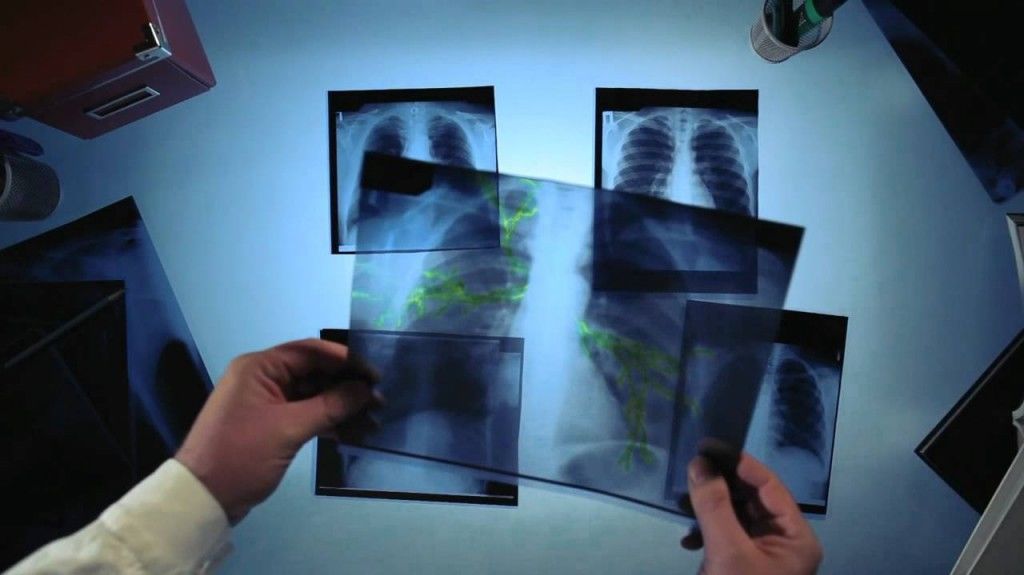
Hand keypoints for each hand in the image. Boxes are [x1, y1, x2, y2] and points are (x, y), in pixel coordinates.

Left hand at [176, 339, 380, 523]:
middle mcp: (262, 378)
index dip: (345, 360)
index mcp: (259, 367)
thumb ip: (331, 406)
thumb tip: (366, 390)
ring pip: (312, 395)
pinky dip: (326, 421)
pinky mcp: (270, 424)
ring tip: (372, 418)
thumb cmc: (241, 454)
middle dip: (346, 385)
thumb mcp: (288, 429)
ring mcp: (266, 402)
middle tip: (378, 399)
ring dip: (340, 405)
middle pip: (313, 372)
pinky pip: (305, 413)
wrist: (204, 497)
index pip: (309, 352)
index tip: (374, 374)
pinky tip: (351, 432)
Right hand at [681, 452, 821, 574]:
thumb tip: (699, 463)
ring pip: (735, 516)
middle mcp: (784, 541)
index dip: (738, 462)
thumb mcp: (728, 550)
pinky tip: (687, 539)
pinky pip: (726, 536)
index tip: (706, 446)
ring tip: (681, 503)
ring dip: (708, 510)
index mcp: (796, 536)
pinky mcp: (743, 565)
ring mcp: (763, 554)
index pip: (769, 485)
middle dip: (719, 486)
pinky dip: (706, 533)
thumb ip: (715, 505)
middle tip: (690, 471)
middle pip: (751, 499)